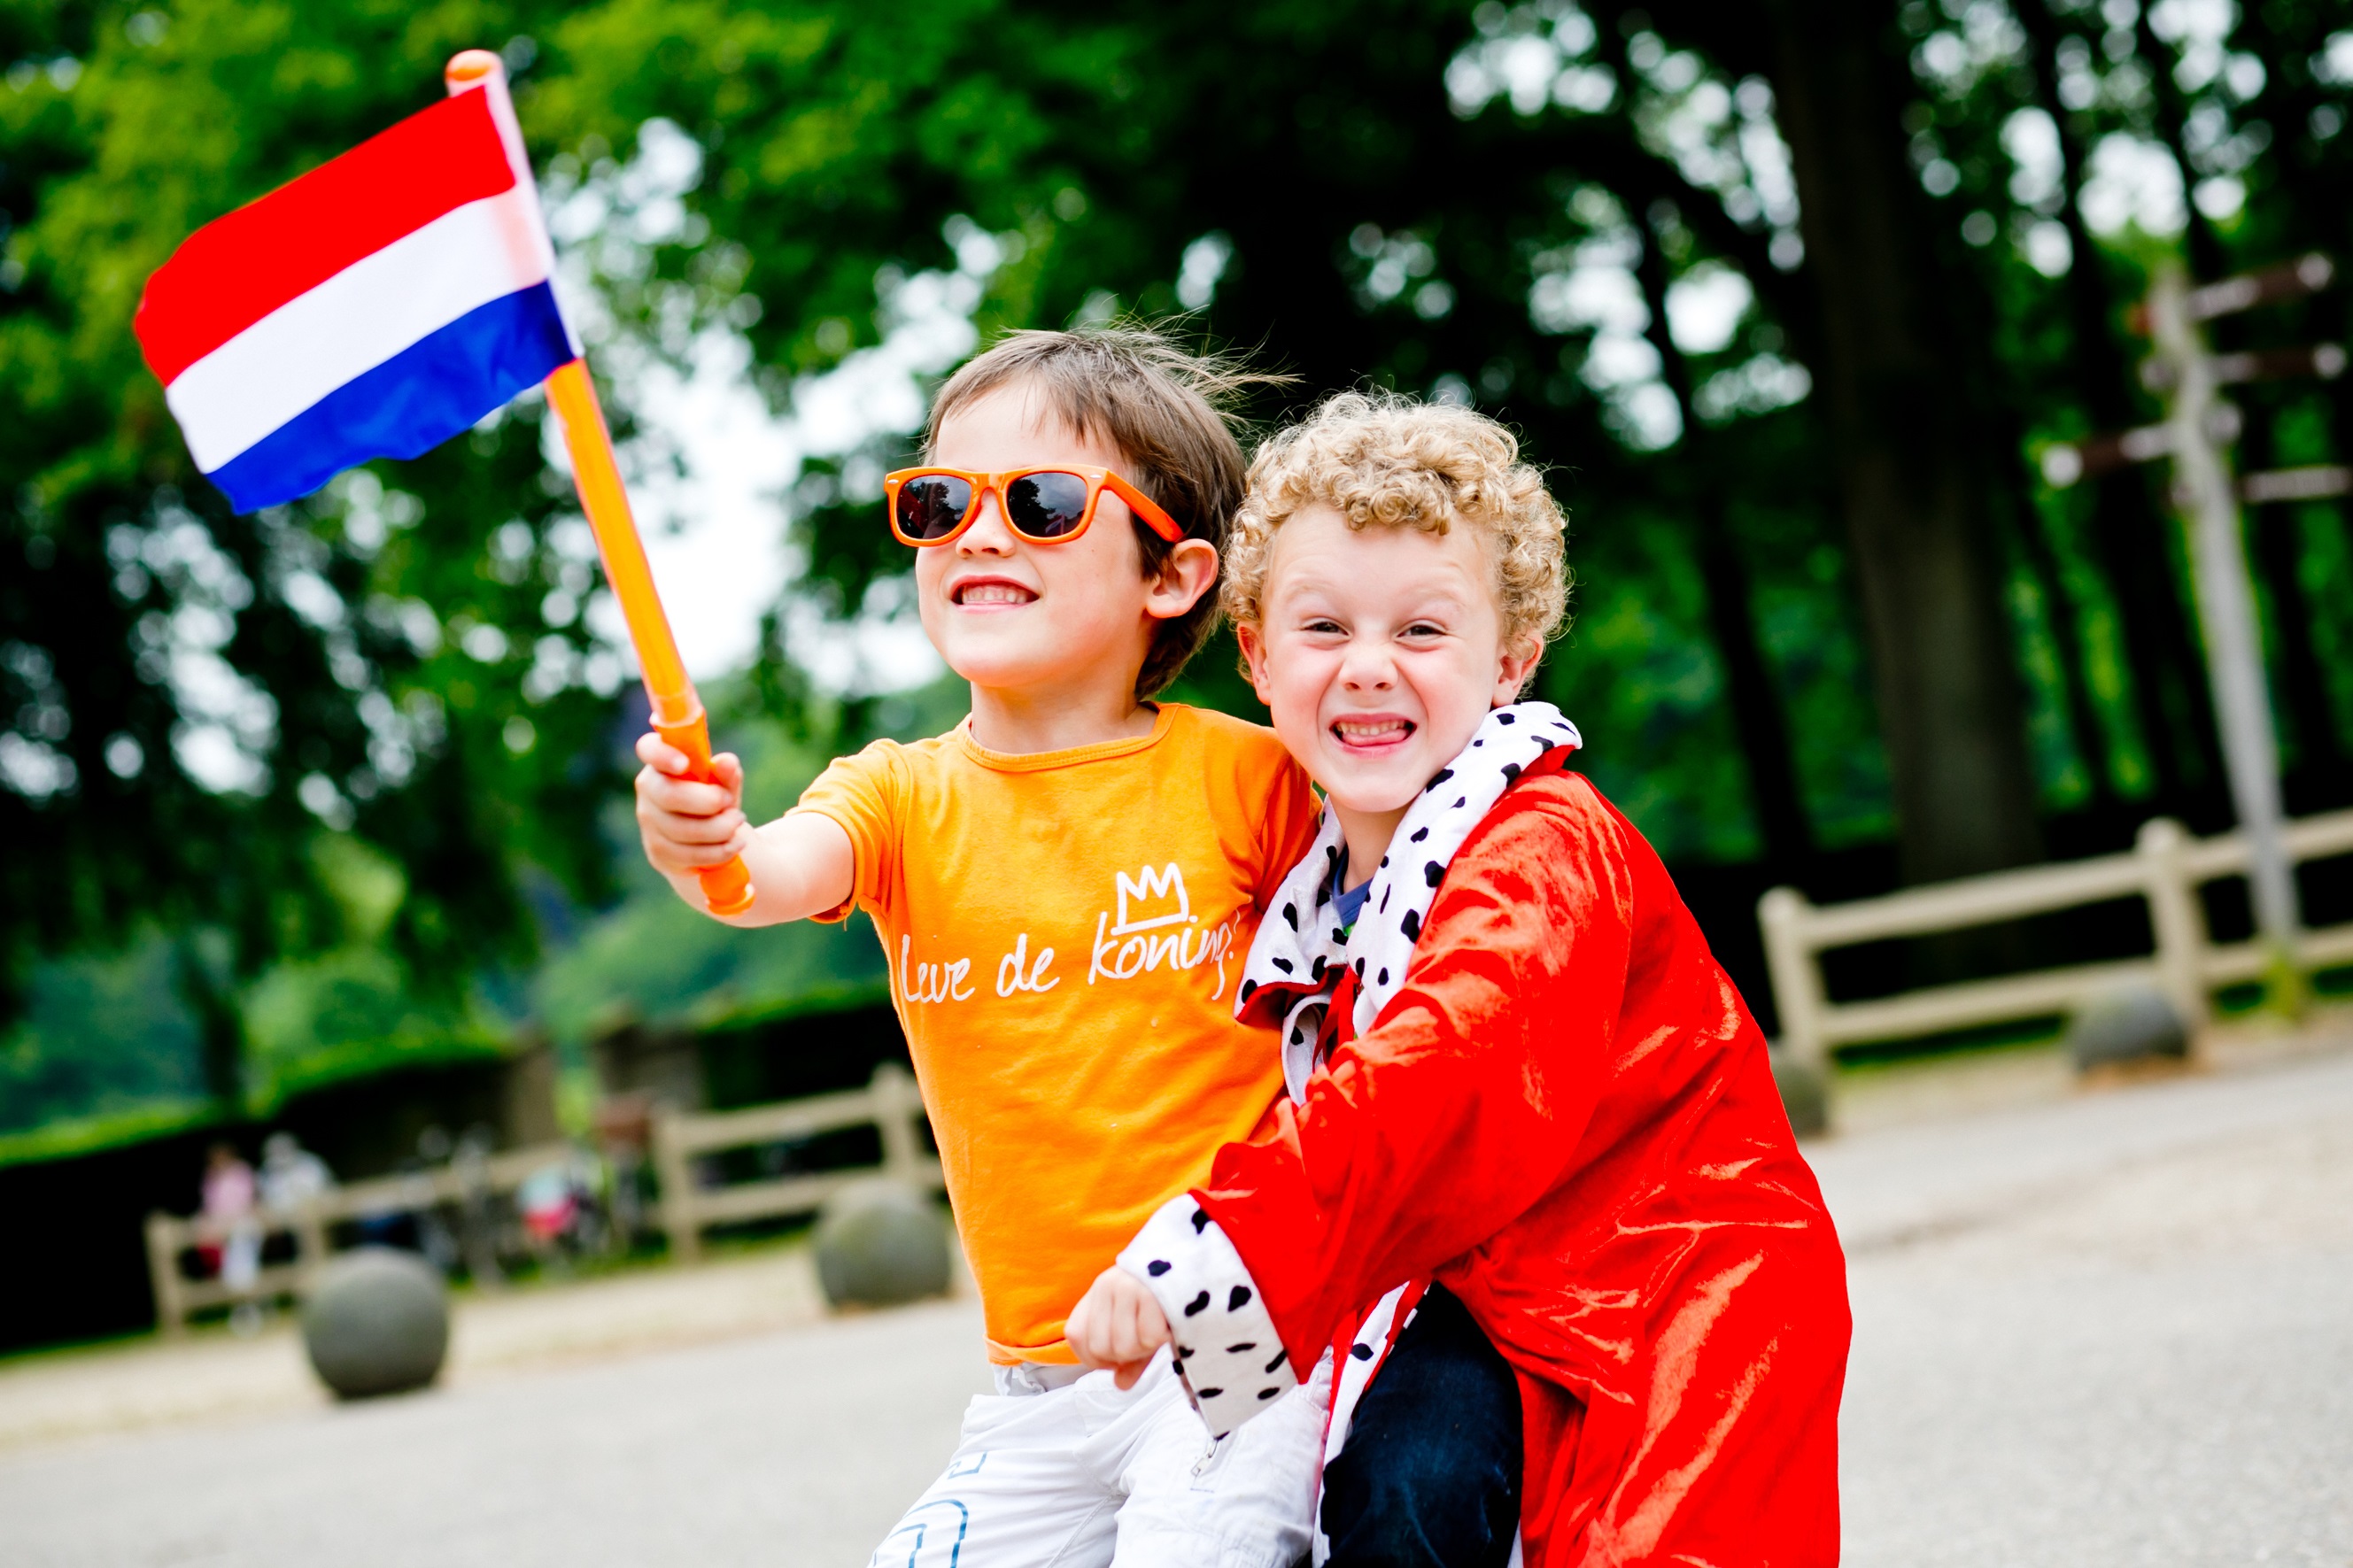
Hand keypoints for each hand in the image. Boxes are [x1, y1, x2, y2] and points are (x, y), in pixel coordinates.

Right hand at [634, 732, 749, 882]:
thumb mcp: (724, 785)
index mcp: (662, 763)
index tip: (684, 764)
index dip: (662, 755)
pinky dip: (717, 851)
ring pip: (680, 829)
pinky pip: (688, 855)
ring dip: (718, 828)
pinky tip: (734, 844)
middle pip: (669, 795)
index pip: (649, 749)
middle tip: (731, 802)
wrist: (709, 839)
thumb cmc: (714, 799)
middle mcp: (649, 790)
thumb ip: (726, 774)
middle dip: (706, 801)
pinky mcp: (658, 853)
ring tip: (737, 822)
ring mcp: (649, 824)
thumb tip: (726, 762)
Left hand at [1066, 1265, 1170, 1389]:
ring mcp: (1127, 1287)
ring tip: (1159, 1327)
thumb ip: (1128, 1357)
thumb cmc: (1164, 1298)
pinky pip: (1149, 1338)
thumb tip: (1121, 1385)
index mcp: (1098, 1291)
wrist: (1196, 1260)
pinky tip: (1169, 1322)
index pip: (1076, 1336)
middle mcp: (1107, 1285)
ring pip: (1124, 1348)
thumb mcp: (1140, 1325)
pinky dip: (1163, 1338)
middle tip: (1147, 1339)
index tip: (1118, 1358)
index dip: (1095, 1357)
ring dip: (1146, 1347)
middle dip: (1126, 1355)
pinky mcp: (1150, 1293)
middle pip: (1101, 1348)